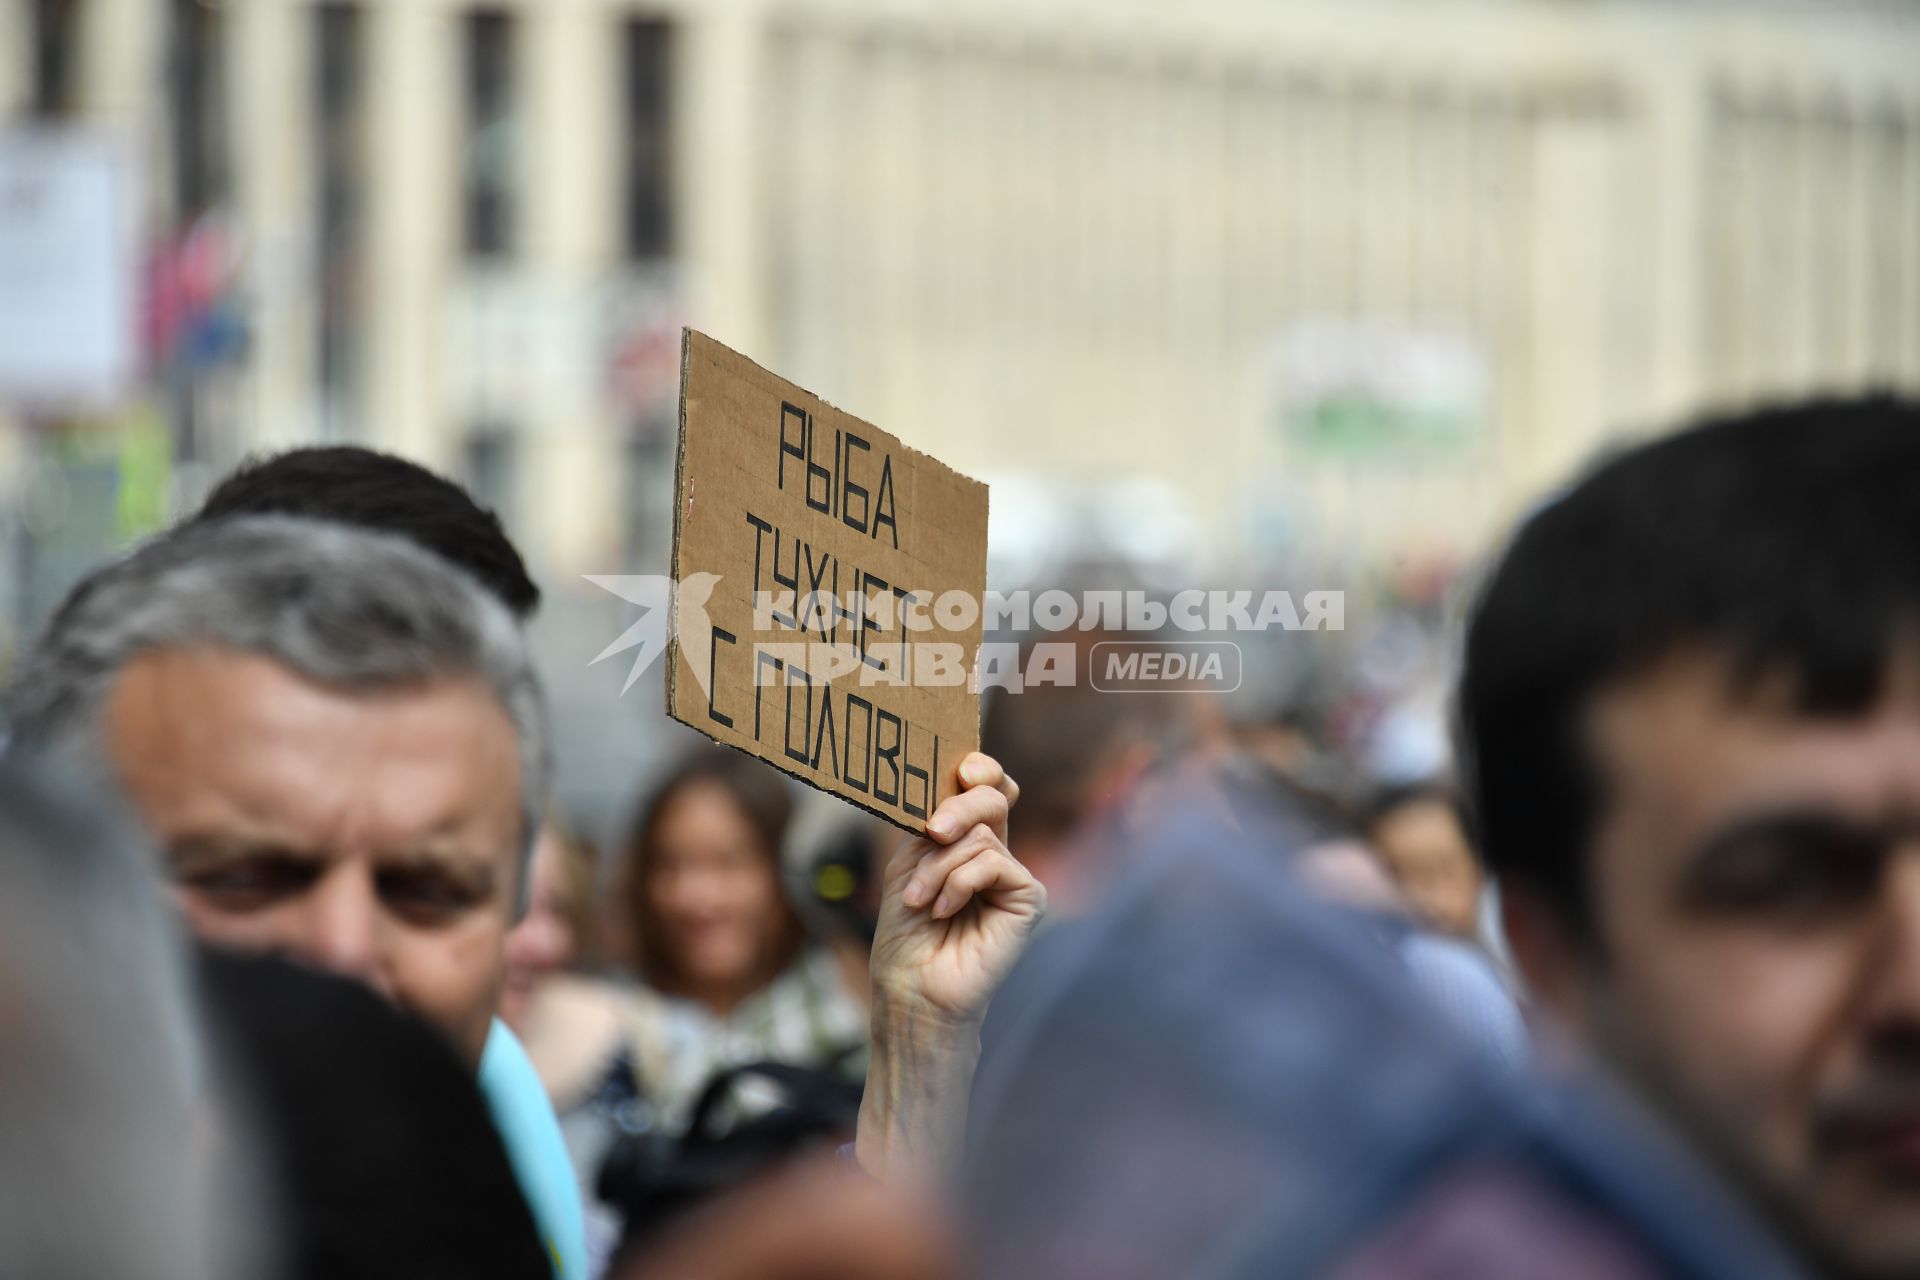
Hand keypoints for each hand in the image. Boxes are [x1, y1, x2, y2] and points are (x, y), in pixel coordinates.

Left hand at [869, 751, 1043, 1025]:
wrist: (911, 985)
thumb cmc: (906, 931)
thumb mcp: (909, 862)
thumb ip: (936, 822)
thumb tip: (966, 782)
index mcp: (967, 840)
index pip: (989, 788)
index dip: (983, 770)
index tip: (964, 770)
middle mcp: (995, 853)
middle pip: (992, 799)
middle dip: (957, 808)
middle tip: (932, 832)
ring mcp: (1013, 877)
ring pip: (981, 836)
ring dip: (938, 868)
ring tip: (921, 901)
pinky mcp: (1030, 899)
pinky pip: (994, 864)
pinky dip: (959, 884)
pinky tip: (944, 911)